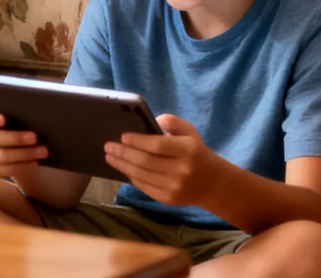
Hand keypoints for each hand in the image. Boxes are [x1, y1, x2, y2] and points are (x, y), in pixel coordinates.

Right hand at [0, 101, 47, 183]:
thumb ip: (28, 109)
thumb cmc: (31, 122)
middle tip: (34, 137)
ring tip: (42, 151)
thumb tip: (40, 107)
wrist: (32, 145)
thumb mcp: (29, 114)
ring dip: (22, 154)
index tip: (3, 119)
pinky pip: (2, 170)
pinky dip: (21, 166)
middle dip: (14, 138)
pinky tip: (35, 162)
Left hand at [103, 114, 226, 206]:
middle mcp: (181, 170)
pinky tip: (123, 168)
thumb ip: (171, 122)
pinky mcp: (167, 199)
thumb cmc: (196, 152)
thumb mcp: (189, 131)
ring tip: (110, 156)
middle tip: (108, 146)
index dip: (138, 141)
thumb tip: (150, 121)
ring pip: (141, 175)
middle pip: (145, 162)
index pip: (158, 146)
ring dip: (123, 165)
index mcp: (187, 150)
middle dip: (124, 153)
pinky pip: (144, 187)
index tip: (122, 137)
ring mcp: (173, 187)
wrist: (211, 183)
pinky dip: (131, 176)